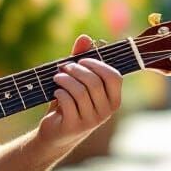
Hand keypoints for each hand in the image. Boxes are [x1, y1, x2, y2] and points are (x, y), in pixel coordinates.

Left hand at [37, 33, 121, 151]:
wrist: (56, 133)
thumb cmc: (69, 103)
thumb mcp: (76, 81)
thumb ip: (81, 60)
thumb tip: (85, 37)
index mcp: (113, 99)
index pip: (114, 77)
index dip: (97, 65)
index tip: (81, 61)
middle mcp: (106, 112)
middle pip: (94, 82)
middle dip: (76, 70)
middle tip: (64, 67)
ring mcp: (91, 121)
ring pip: (79, 92)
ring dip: (65, 80)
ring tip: (57, 78)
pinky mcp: (74, 126)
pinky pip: (68, 102)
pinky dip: (59, 93)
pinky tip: (56, 92)